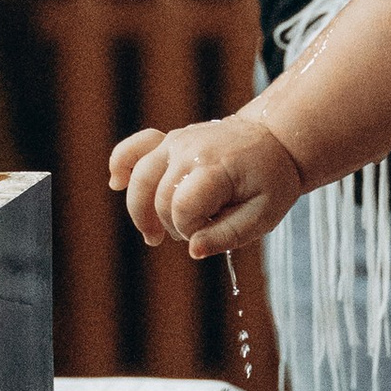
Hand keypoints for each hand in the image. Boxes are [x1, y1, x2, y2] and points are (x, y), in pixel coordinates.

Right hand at [111, 109, 301, 259]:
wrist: (274, 140)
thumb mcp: (262, 215)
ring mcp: (175, 141)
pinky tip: (116, 182)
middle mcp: (189, 149)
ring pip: (140, 179)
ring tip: (153, 235)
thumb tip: (193, 250)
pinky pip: (134, 148)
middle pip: (159, 197)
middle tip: (193, 235)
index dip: (191, 230)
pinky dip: (122, 164)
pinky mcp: (168, 140)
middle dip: (172, 225)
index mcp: (215, 167)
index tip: (211, 232)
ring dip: (140, 211)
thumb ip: (228, 235)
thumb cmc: (270, 181)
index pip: (183, 208)